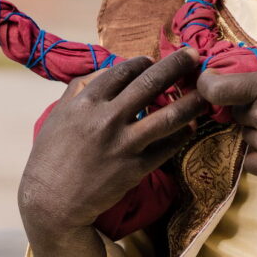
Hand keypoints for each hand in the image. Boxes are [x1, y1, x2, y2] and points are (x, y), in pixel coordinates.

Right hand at [19, 50, 205, 256]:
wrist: (51, 201)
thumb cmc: (50, 157)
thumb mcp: (58, 115)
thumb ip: (79, 89)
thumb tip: (104, 70)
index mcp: (86, 102)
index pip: (123, 70)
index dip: (143, 62)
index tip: (154, 61)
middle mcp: (107, 118)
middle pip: (150, 83)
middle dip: (176, 65)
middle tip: (193, 56)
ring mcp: (123, 144)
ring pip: (168, 116)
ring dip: (191, 101)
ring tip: (206, 93)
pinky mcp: (135, 168)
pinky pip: (167, 147)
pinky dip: (182, 135)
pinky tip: (190, 127)